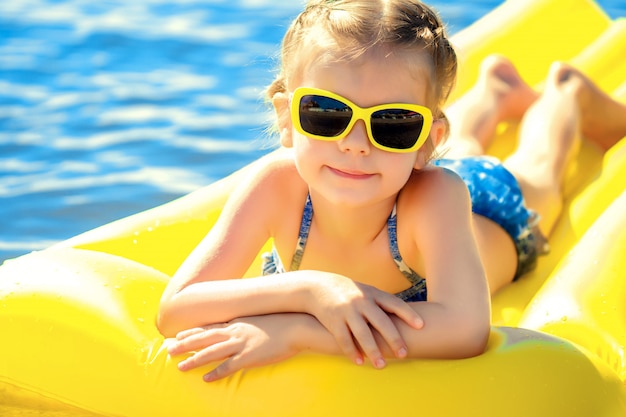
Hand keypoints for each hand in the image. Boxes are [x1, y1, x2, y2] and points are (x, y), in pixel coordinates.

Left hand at [167, 314, 298, 381]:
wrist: (296, 326)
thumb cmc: (281, 322)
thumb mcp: (260, 320)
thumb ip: (248, 324)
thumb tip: (242, 327)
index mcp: (237, 323)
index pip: (209, 327)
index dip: (192, 332)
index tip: (178, 334)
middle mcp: (235, 331)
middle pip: (204, 338)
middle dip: (185, 344)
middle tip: (169, 349)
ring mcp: (241, 344)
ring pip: (211, 352)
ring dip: (194, 360)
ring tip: (180, 366)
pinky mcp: (249, 356)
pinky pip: (229, 366)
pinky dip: (216, 372)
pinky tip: (206, 378)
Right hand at [306, 273, 423, 368]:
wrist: (317, 287)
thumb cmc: (348, 292)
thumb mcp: (365, 291)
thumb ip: (381, 302)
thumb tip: (406, 316)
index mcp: (372, 293)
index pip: (394, 303)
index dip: (408, 314)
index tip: (421, 326)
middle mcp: (361, 301)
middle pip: (381, 322)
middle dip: (393, 339)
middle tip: (403, 354)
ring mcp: (347, 311)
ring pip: (363, 334)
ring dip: (373, 351)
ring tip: (381, 366)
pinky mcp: (333, 321)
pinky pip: (344, 339)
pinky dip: (352, 352)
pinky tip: (359, 362)